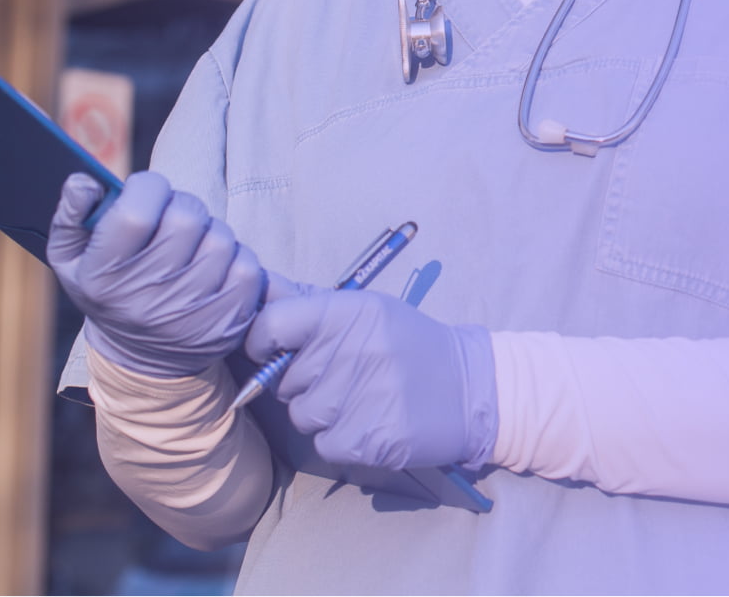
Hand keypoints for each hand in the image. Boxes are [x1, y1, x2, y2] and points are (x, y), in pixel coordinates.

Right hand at [47, 171, 264, 379]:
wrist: (143, 358)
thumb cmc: (109, 292)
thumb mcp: (72, 259)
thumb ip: (72, 214)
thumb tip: (84, 181)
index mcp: (103, 277)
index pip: (136, 213)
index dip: (147, 188)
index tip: (146, 190)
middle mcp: (146, 298)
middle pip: (186, 218)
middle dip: (181, 206)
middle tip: (170, 219)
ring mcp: (190, 314)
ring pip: (221, 239)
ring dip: (209, 233)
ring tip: (190, 248)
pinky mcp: (227, 323)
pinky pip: (247, 267)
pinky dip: (235, 260)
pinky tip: (213, 270)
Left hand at [246, 276, 496, 471]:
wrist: (471, 388)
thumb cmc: (410, 345)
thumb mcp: (368, 311)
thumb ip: (309, 304)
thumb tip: (256, 285)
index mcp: (349, 313)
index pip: (271, 325)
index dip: (263, 341)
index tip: (277, 349)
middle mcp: (352, 352)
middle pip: (283, 380)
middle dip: (305, 381)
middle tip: (346, 374)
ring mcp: (359, 399)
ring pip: (301, 415)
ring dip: (323, 413)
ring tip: (362, 399)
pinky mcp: (366, 440)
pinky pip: (324, 443)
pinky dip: (342, 438)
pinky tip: (373, 421)